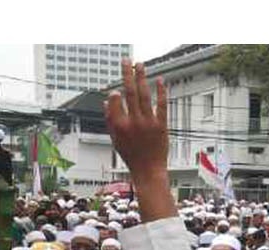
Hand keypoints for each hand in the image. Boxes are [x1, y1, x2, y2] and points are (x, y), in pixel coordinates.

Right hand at [104, 60, 167, 190]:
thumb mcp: (115, 139)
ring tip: (140, 64)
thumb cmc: (131, 156)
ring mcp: (148, 123)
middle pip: (129, 92)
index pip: (115, 100)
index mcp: (119, 126)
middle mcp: (133, 122)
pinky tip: (159, 80)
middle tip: (126, 60)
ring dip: (142, 77)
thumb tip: (107, 100)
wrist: (148, 170)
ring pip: (144, 95)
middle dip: (127, 74)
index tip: (117, 89)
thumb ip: (110, 119)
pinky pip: (161, 105)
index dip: (115, 93)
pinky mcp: (161, 126)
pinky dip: (160, 92)